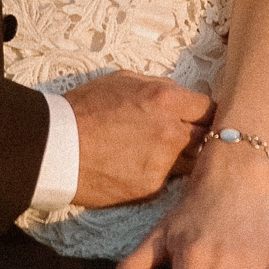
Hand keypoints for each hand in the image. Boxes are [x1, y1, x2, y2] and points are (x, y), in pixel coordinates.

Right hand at [64, 72, 212, 208]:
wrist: (58, 145)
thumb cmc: (85, 107)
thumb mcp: (122, 80)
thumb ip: (157, 87)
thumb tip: (177, 96)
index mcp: (165, 98)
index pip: (209, 107)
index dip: (208, 113)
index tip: (205, 118)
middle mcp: (171, 130)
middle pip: (209, 137)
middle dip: (206, 137)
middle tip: (198, 138)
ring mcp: (164, 162)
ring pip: (194, 162)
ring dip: (188, 158)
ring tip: (173, 154)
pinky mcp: (152, 187)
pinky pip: (170, 178)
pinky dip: (165, 173)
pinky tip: (150, 167)